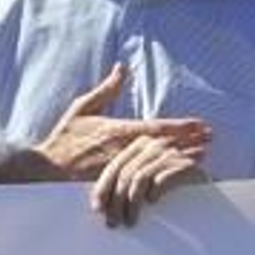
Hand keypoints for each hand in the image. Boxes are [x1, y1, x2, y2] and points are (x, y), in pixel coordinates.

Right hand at [34, 64, 211, 180]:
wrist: (43, 170)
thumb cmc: (64, 139)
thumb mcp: (83, 108)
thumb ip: (106, 90)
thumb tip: (122, 68)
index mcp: (116, 130)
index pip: (156, 127)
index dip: (181, 127)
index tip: (202, 125)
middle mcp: (121, 150)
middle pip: (163, 147)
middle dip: (188, 143)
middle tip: (211, 140)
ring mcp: (121, 170)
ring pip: (157, 166)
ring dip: (180, 161)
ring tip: (202, 159)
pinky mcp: (117, 187)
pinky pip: (144, 184)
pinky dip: (163, 181)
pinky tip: (177, 180)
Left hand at [90, 135, 207, 227]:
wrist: (207, 195)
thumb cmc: (172, 192)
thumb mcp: (146, 184)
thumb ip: (127, 184)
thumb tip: (99, 205)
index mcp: (140, 145)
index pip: (115, 167)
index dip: (103, 189)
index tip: (97, 210)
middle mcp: (154, 145)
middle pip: (125, 174)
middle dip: (116, 202)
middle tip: (113, 223)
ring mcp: (170, 153)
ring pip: (140, 178)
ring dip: (132, 203)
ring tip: (130, 221)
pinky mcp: (185, 165)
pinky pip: (161, 179)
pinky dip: (154, 192)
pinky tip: (152, 203)